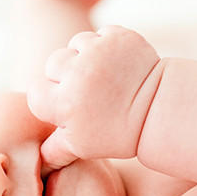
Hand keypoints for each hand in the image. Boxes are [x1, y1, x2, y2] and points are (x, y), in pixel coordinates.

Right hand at [29, 26, 160, 165]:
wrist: (159, 109)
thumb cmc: (118, 132)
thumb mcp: (84, 146)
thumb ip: (56, 149)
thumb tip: (39, 160)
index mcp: (65, 102)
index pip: (37, 92)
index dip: (49, 98)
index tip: (66, 103)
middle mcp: (78, 73)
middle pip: (54, 63)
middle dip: (65, 73)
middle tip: (87, 88)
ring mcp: (99, 51)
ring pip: (76, 44)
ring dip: (85, 55)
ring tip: (103, 75)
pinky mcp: (118, 37)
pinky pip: (99, 34)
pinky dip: (106, 45)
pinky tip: (116, 63)